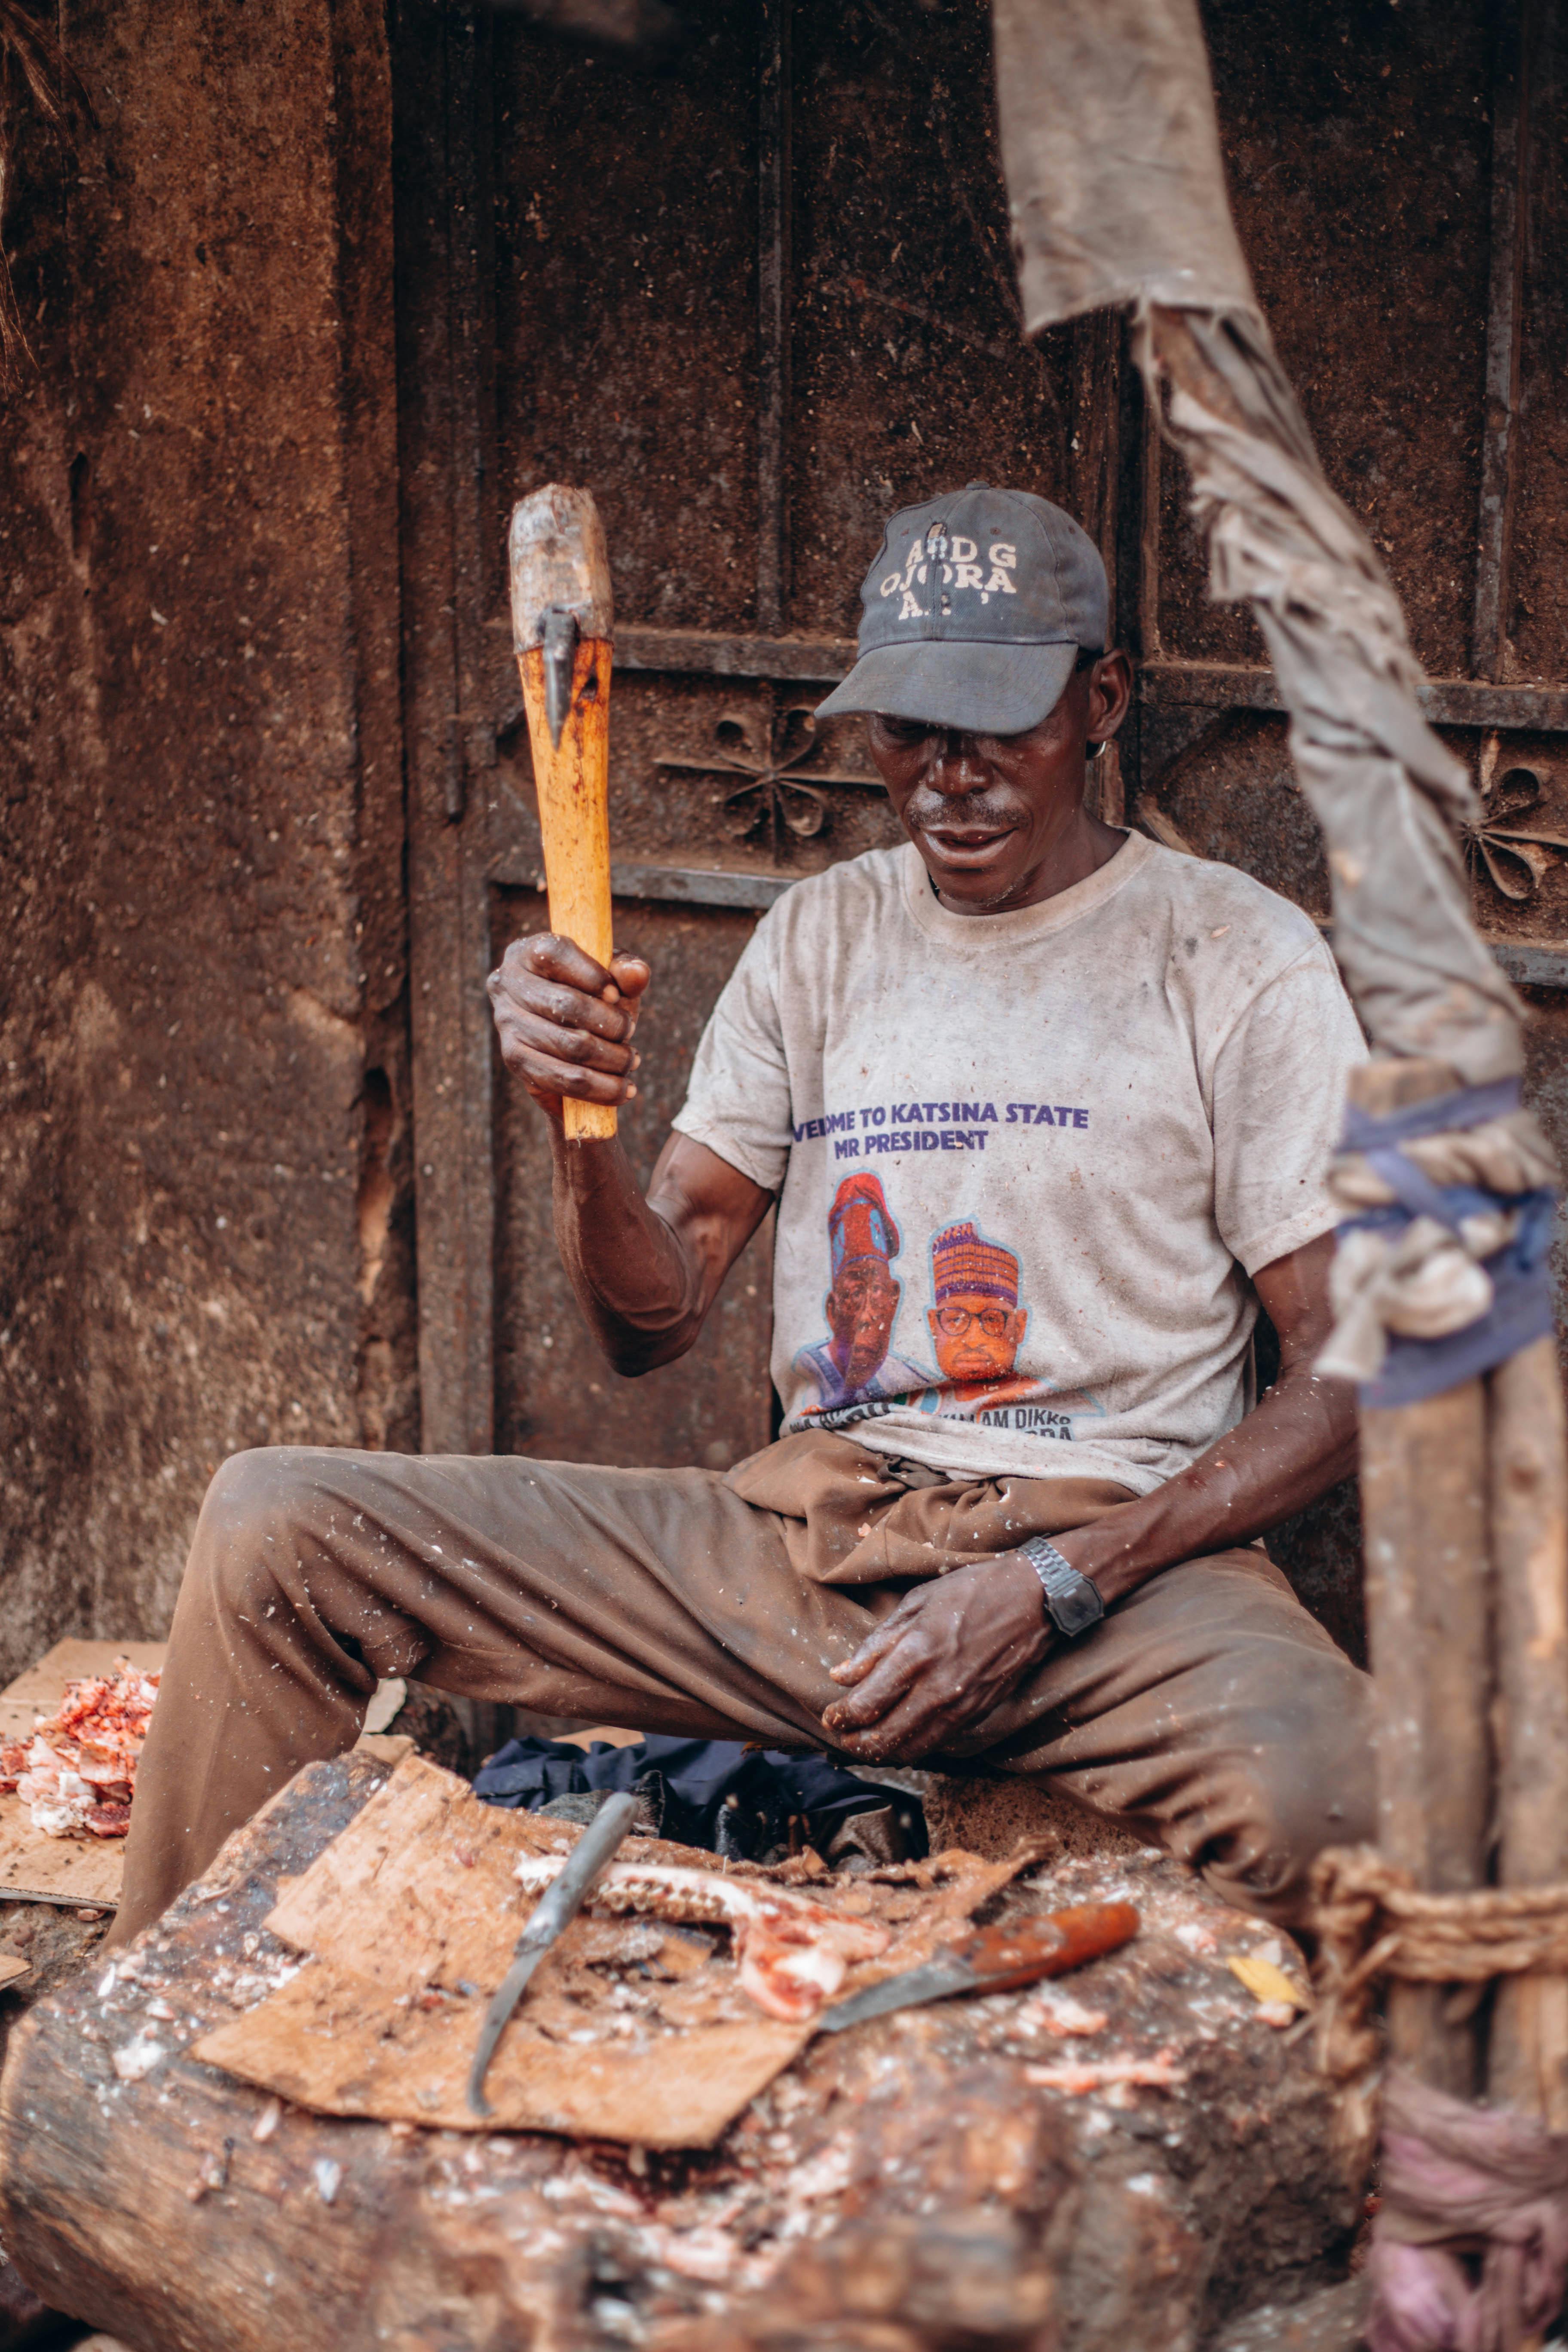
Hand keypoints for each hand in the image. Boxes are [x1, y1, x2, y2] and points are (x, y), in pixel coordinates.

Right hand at [487, 934, 651, 1121]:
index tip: (617, 995)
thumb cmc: (593, 996)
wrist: (568, 1037)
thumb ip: (627, 971)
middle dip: (610, 1023)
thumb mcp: (612, 978)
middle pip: (565, 1005)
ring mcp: (507, 1025)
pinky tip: (622, 1090)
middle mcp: (507, 985)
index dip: (592, 975)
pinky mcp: (515, 1062)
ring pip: (568, 1047)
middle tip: (630, 1031)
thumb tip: (637, 973)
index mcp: (527, 952)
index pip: (555, 954)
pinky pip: (561, 1080)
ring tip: (631, 1061)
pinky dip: (599, 1089)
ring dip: (611, 1059)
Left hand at [821, 1553, 1053, 1761]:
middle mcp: (937, 1688)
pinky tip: (900, 1736)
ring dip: (882, 1752)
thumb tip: (840, 1674)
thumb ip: (876, 1643)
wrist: (1033, 1600)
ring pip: (912, 1749)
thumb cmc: (972, 1592)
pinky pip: (937, 1743)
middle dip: (855, 1743)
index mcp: (916, 1654)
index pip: (866, 1704)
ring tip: (864, 1743)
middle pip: (885, 1737)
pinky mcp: (978, 1713)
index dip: (840, 1717)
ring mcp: (960, 1705)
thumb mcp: (916, 1603)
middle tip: (840, 1737)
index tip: (829, 1716)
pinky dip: (912, 1747)